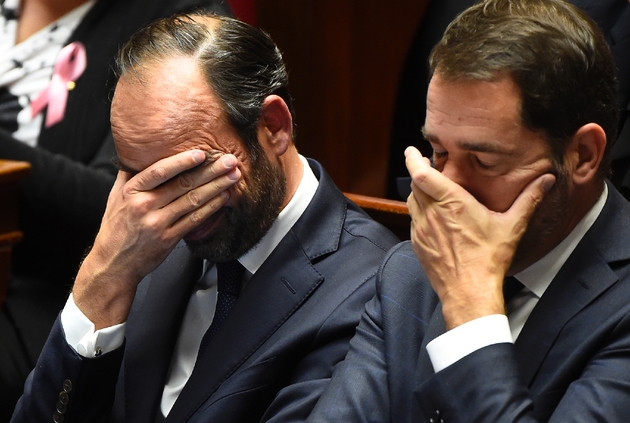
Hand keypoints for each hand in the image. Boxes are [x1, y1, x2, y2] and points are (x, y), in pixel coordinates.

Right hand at [74, 150, 239, 327]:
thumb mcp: (114, 198)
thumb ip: (128, 175)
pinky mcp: (168, 239)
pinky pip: (194, 220)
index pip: (159, 171)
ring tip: (233, 176)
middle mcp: (144, 206)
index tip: (201, 153)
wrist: (113, 264)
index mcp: (131, 191)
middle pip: (182, 184)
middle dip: (210, 171)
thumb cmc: (115, 229)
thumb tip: (138, 152)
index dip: (182, 161)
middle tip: (229, 161)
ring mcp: (157, 224)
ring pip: (192, 201)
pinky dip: (211, 208)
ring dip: (216, 187)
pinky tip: (223, 198)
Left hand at [404, 147, 554, 328]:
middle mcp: (432, 213)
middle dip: (420, 173)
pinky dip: (420, 212)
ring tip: (432, 189)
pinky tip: (434, 216)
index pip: (421, 174)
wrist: (469, 291)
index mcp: (451, 203)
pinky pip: (413, 219)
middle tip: (430, 168)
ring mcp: (422, 229)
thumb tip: (546, 180)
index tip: (413, 150)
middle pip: (415, 184)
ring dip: (419, 192)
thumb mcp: (512, 226)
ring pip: (412, 201)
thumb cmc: (488, 259)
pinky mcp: (418, 243)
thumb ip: (529, 199)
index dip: (413, 159)